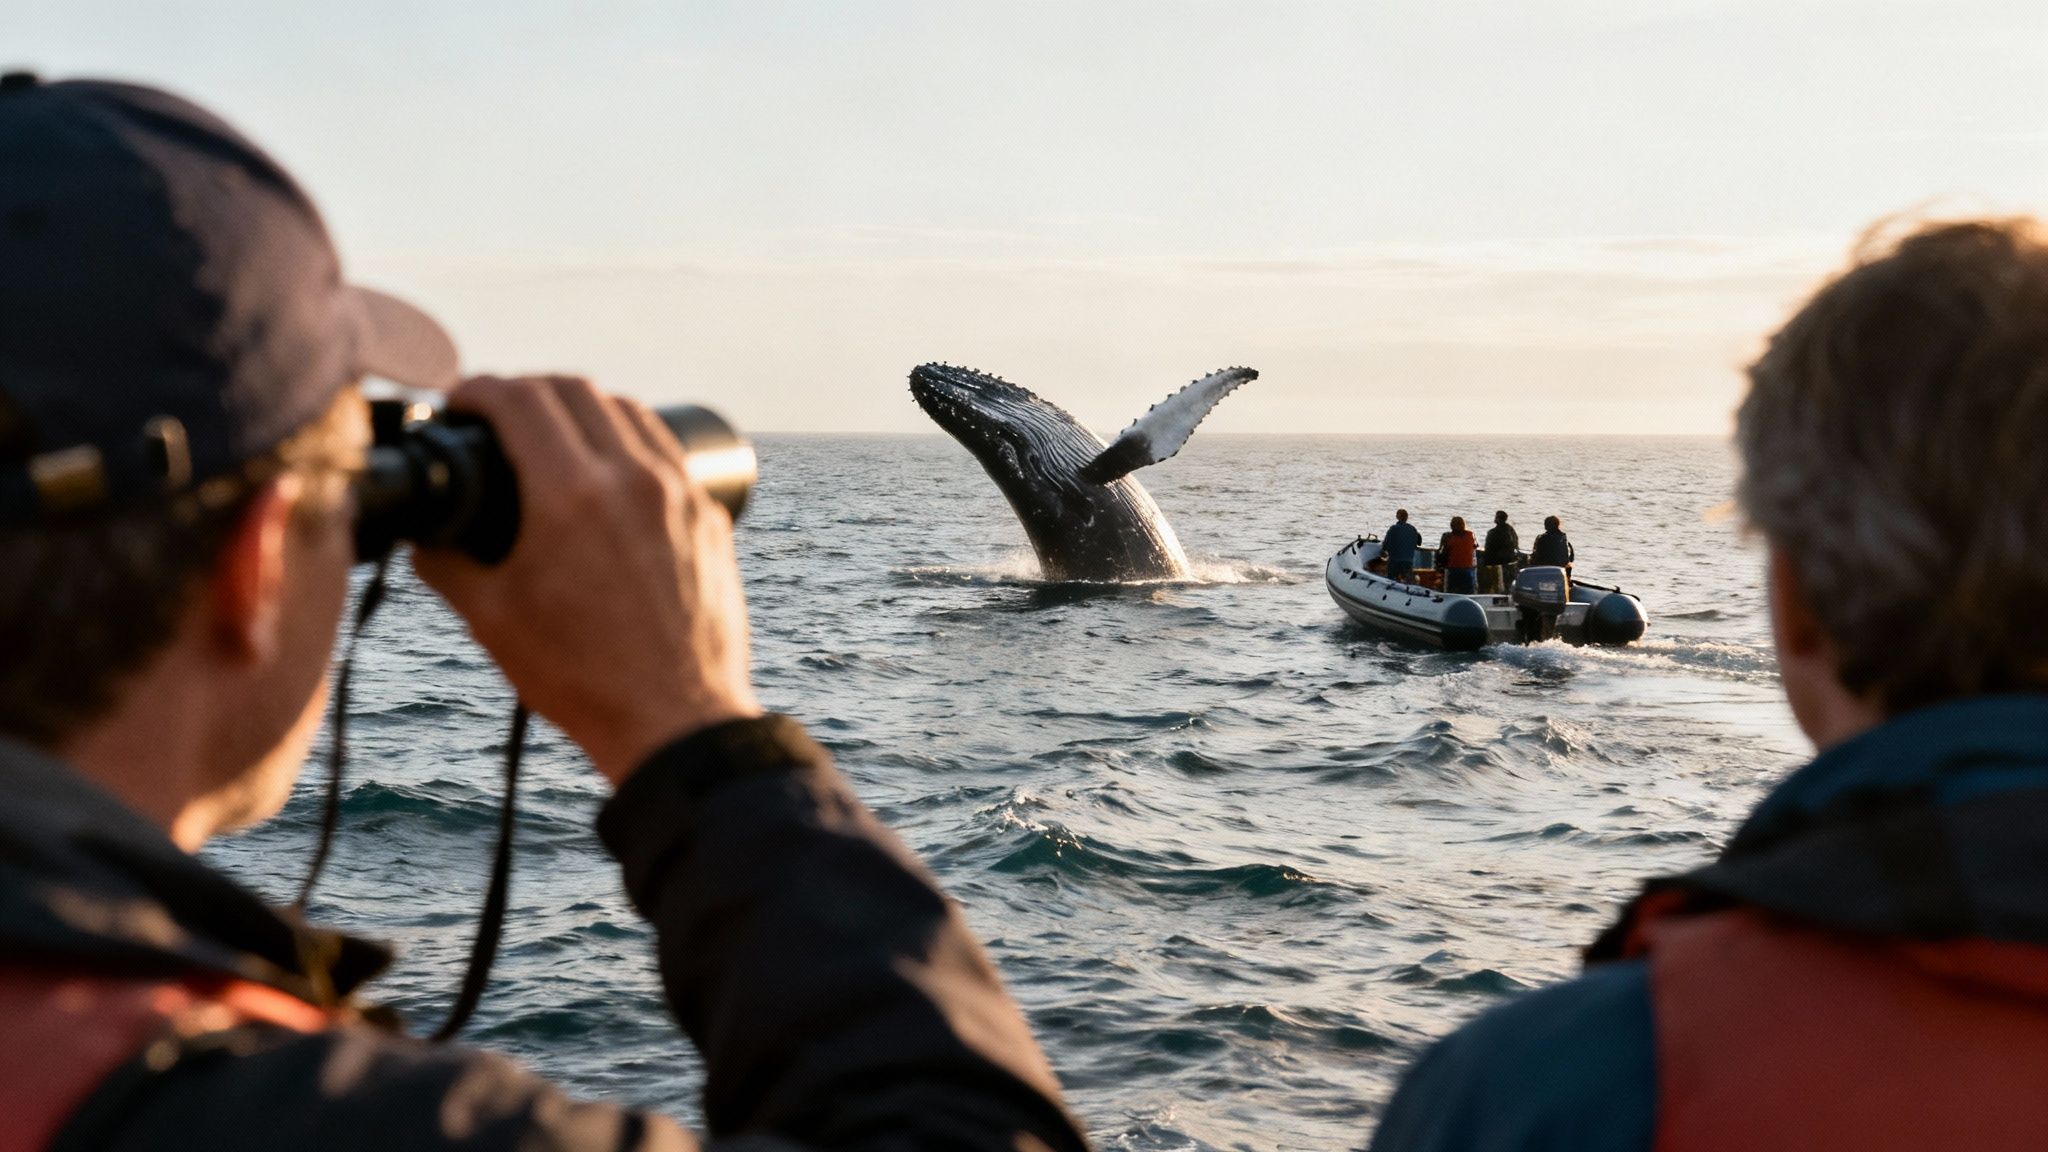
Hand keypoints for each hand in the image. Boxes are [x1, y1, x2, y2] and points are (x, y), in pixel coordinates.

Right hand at [413, 376, 761, 785]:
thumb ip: (444, 565)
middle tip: (497, 415)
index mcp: (571, 494)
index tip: (458, 402)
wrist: (675, 721)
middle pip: (574, 388)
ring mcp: (679, 493)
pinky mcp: (708, 516)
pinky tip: (609, 462)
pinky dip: (629, 434)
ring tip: (551, 432)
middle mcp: (632, 477)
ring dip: (581, 404)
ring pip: (627, 409)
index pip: (520, 398)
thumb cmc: (582, 678)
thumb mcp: (491, 619)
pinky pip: (666, 448)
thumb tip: (423, 536)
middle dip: (525, 389)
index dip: (477, 389)